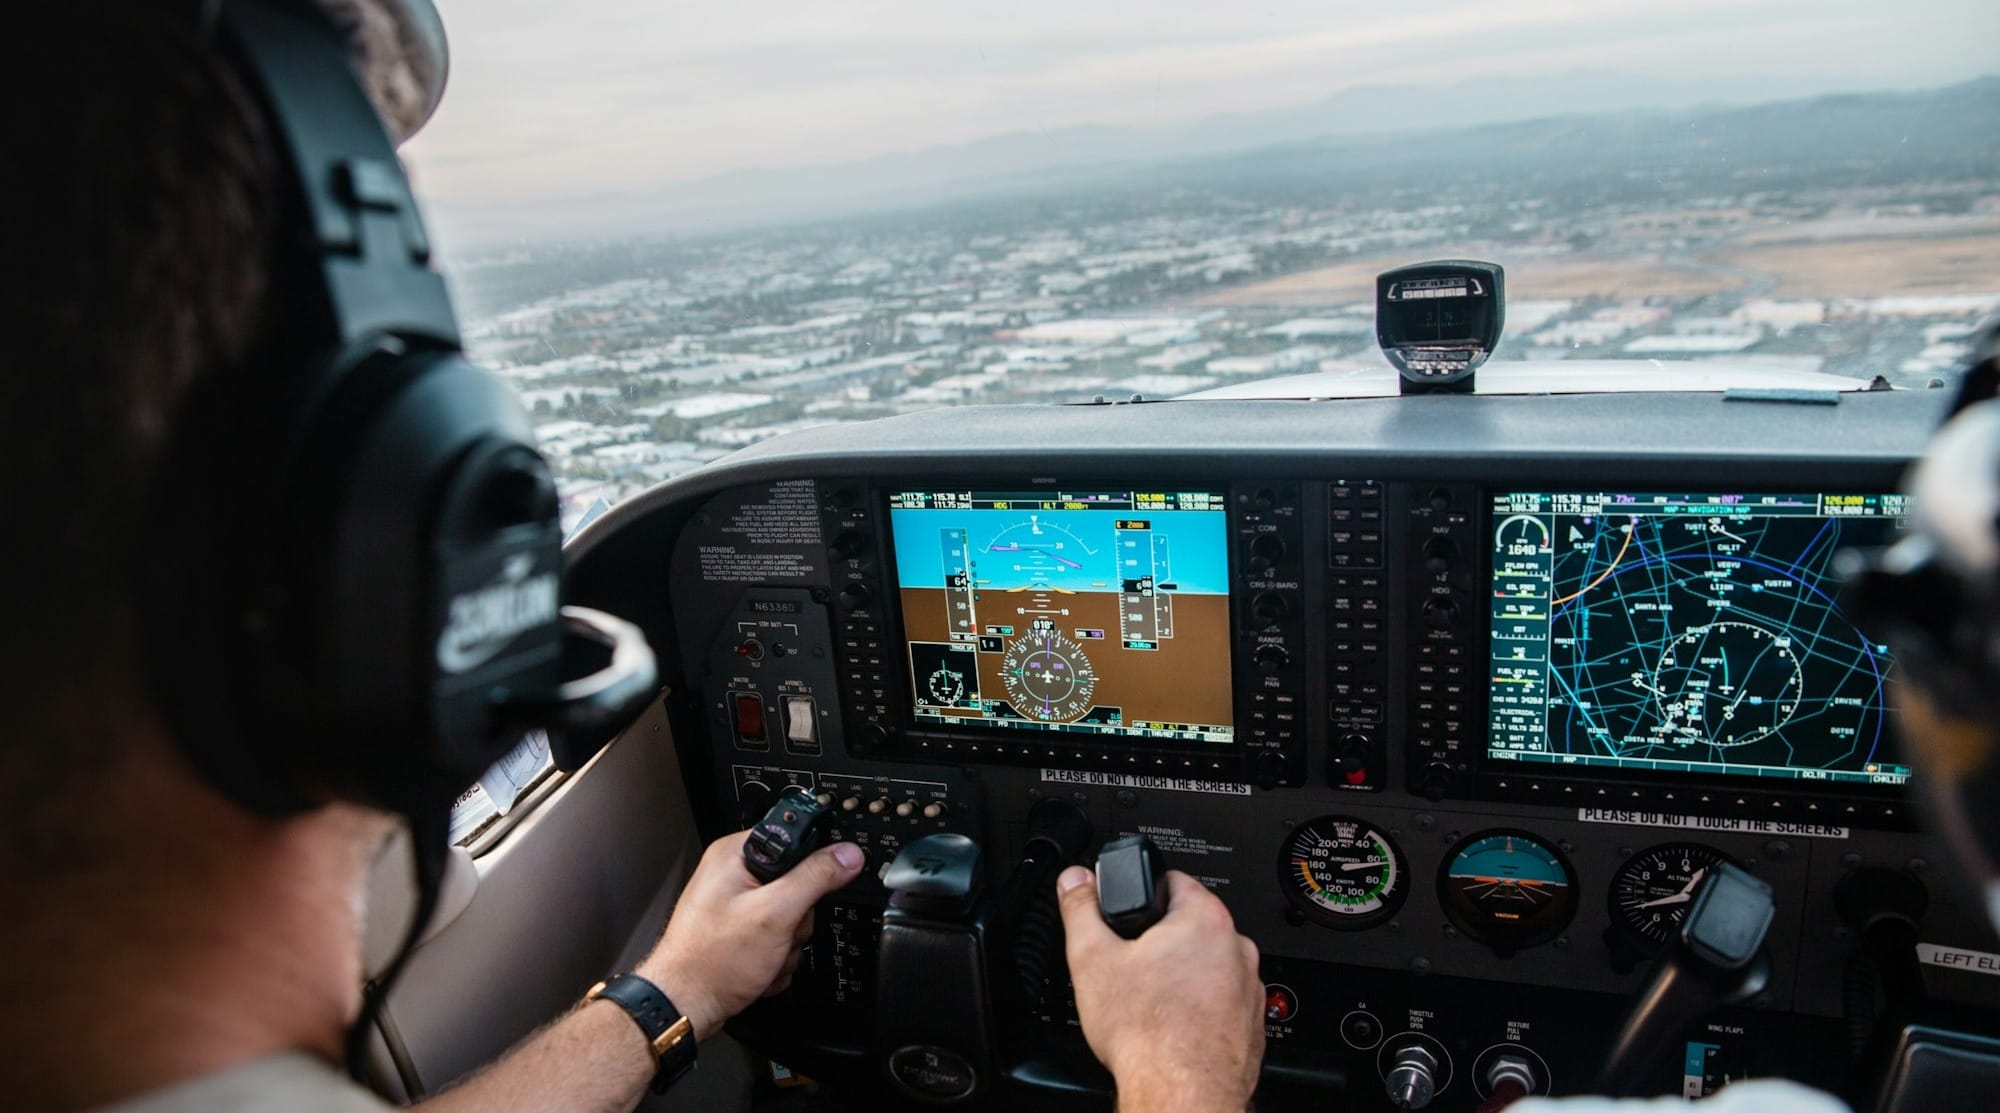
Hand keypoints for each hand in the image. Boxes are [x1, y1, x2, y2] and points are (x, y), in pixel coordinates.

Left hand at [636, 831, 863, 1039]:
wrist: (685, 1006)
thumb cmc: (710, 961)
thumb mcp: (774, 913)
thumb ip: (815, 878)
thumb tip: (847, 855)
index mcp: (736, 854)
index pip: (794, 840)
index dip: (810, 866)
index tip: (811, 890)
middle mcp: (734, 876)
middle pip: (799, 886)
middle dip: (796, 920)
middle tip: (777, 933)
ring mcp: (738, 908)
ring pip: (792, 918)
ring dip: (787, 945)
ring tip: (764, 955)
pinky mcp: (742, 934)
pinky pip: (779, 939)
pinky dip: (775, 958)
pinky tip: (758, 967)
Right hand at [1057, 866, 1264, 1111]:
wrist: (1181, 1093)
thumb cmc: (1148, 1032)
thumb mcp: (1092, 958)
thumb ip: (1080, 908)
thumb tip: (1075, 880)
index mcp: (1205, 919)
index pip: (1172, 880)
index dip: (1140, 896)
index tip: (1126, 917)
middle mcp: (1237, 948)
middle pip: (1190, 926)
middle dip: (1160, 942)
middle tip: (1131, 967)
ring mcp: (1249, 988)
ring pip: (1207, 967)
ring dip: (1182, 976)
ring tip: (1150, 1002)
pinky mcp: (1251, 1024)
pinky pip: (1220, 1003)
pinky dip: (1199, 1009)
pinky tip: (1172, 1026)